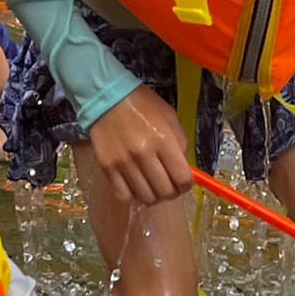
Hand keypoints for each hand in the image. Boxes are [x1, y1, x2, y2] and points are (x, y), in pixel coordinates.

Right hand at [87, 85, 193, 204]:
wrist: (108, 98)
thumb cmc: (142, 105)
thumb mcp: (170, 117)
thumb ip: (179, 144)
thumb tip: (183, 170)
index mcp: (163, 140)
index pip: (182, 178)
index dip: (186, 186)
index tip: (184, 184)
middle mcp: (144, 154)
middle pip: (165, 191)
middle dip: (172, 193)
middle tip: (170, 187)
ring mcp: (124, 163)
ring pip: (145, 197)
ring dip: (154, 197)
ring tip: (153, 188)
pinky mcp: (107, 168)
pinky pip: (123, 195)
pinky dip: (133, 196)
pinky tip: (136, 187)